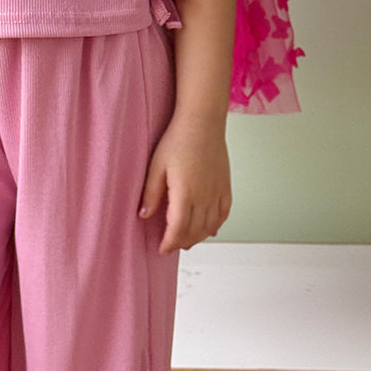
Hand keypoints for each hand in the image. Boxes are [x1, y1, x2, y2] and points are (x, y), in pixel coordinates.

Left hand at [137, 118, 231, 255]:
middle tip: (171, 246)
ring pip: (210, 226)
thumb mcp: (156, 165)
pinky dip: (216, 225)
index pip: (178, 229)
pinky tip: (209, 229)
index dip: (169, 243)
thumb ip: (151, 193)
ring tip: (186, 240)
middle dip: (182, 242)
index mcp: (185, 193)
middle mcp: (204, 196)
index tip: (162, 249)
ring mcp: (217, 192)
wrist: (202, 122)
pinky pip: (224, 214)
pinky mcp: (226, 186)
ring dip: (198, 237)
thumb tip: (144, 215)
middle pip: (195, 231)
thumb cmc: (178, 139)